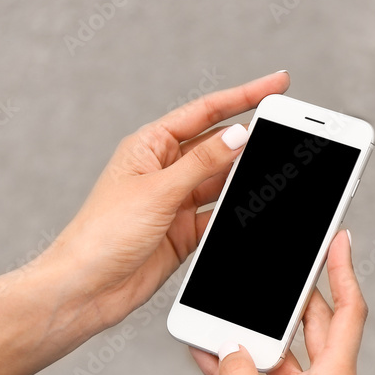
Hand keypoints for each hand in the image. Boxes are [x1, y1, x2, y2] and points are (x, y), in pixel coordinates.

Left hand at [0, 72, 288, 374]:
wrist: (85, 289)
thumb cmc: (101, 235)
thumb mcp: (157, 192)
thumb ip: (202, 164)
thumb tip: (238, 135)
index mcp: (149, 146)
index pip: (205, 113)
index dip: (244, 96)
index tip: (277, 85)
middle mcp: (163, 171)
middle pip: (218, 147)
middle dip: (252, 141)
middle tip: (289, 131)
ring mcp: (174, 203)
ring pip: (222, 184)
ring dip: (247, 180)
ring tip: (280, 172)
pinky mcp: (182, 234)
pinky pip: (219, 218)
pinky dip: (237, 215)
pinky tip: (258, 211)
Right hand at [189, 230, 365, 374]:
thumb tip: (227, 345)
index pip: (349, 310)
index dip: (344, 270)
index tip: (340, 238)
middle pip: (318, 323)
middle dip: (298, 292)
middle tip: (282, 262)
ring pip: (289, 351)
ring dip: (262, 333)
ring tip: (234, 307)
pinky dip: (246, 367)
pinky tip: (216, 356)